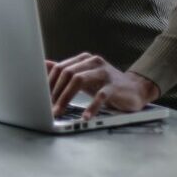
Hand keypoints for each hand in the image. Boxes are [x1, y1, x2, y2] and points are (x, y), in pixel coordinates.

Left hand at [45, 53, 160, 119]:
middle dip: (55, 91)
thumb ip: (66, 71)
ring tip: (59, 111)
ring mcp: (104, 73)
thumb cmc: (106, 84)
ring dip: (66, 97)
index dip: (48, 83)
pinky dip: (91, 107)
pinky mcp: (115, 86)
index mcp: (83, 59)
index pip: (60, 68)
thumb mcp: (84, 76)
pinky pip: (100, 96)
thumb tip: (44, 65)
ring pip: (79, 80)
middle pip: (67, 73)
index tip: (40, 97)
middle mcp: (93, 62)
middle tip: (48, 107)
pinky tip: (85, 116)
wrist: (136, 89)